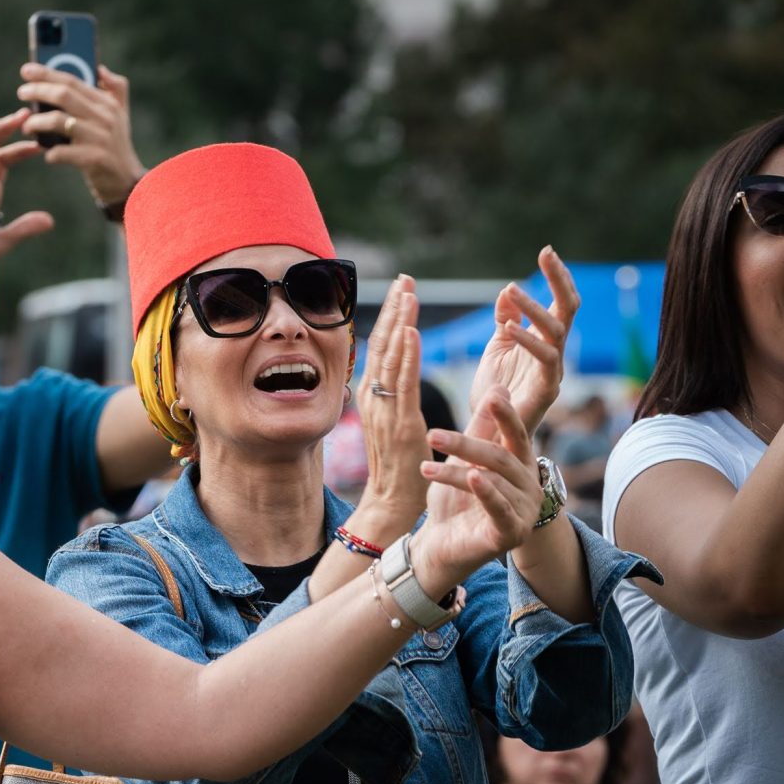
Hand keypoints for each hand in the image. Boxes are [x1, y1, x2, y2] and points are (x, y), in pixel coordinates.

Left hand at [17, 62, 146, 205]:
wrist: (127, 182)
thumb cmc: (117, 146)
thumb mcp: (122, 114)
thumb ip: (116, 89)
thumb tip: (101, 69)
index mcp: (107, 103)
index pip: (72, 81)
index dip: (47, 73)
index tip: (26, 70)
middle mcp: (104, 117)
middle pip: (63, 95)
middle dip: (38, 91)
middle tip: (21, 92)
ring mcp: (99, 138)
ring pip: (58, 121)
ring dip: (37, 122)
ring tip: (27, 126)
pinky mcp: (94, 159)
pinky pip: (63, 152)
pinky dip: (50, 152)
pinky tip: (47, 154)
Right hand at [355, 276, 428, 528]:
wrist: (391, 504)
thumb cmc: (399, 468)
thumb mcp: (397, 423)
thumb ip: (400, 394)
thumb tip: (405, 368)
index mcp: (373, 395)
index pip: (382, 347)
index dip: (391, 316)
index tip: (402, 289)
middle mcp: (373, 397)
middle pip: (382, 344)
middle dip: (394, 309)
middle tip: (406, 279)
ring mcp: (384, 409)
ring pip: (391, 356)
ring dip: (400, 321)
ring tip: (409, 292)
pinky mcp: (400, 423)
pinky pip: (403, 383)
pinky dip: (406, 354)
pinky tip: (411, 330)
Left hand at [410, 387, 541, 594]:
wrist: (439, 545)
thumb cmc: (453, 501)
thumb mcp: (463, 460)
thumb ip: (481, 429)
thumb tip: (498, 387)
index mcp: (521, 465)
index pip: (516, 435)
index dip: (506, 415)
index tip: (492, 397)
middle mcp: (529, 486)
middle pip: (499, 457)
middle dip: (464, 444)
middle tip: (432, 434)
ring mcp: (524, 511)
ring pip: (491, 480)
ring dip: (454, 472)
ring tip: (425, 468)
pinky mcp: (512, 533)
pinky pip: (500, 509)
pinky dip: (486, 493)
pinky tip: (473, 478)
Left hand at [468, 246, 577, 435]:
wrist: (489, 438)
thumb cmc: (494, 395)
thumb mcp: (497, 350)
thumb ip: (506, 321)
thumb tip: (510, 291)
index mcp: (544, 342)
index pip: (558, 303)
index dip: (556, 278)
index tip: (547, 252)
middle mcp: (554, 355)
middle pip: (567, 311)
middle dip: (560, 281)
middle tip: (547, 255)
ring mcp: (553, 374)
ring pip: (556, 334)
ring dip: (535, 310)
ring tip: (513, 291)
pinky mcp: (545, 394)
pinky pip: (545, 363)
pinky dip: (529, 342)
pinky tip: (510, 327)